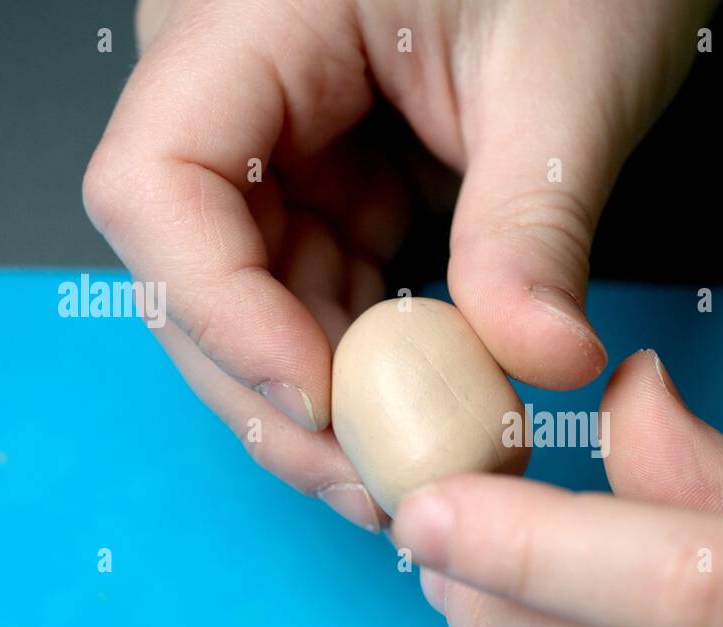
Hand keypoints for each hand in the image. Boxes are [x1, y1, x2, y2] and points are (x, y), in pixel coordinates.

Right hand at [83, 0, 712, 528]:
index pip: (160, 184)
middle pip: (197, 270)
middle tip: (375, 484)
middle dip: (282, 393)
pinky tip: (425, 419)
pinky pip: (329, 290)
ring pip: (263, 300)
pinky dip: (374, 365)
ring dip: (333, 399)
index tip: (322, 400)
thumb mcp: (562, 79)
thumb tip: (542, 362)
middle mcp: (241, 85)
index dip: (222, 311)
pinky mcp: (339, 180)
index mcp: (250, 19)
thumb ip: (531, 226)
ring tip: (415, 472)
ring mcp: (287, 140)